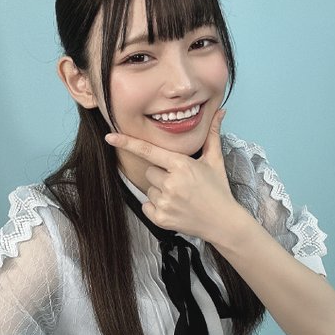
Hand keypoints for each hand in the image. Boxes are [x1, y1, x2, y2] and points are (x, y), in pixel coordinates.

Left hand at [105, 109, 238, 241]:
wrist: (224, 222)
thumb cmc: (218, 190)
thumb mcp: (215, 160)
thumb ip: (212, 135)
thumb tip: (221, 111)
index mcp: (182, 165)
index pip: (149, 151)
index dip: (127, 143)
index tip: (110, 136)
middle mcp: (171, 183)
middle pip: (149, 171)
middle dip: (161, 174)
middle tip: (180, 182)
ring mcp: (165, 203)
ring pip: (149, 189)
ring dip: (160, 191)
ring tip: (180, 196)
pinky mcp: (161, 219)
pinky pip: (147, 205)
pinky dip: (156, 206)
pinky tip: (174, 207)